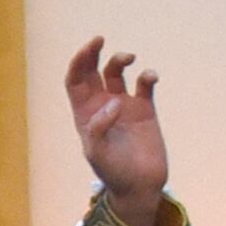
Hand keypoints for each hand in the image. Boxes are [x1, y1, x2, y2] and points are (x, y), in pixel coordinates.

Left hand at [65, 37, 168, 225]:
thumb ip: (99, 128)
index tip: (88, 48)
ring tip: (128, 58)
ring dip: (120, 60)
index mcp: (85, 113)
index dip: (78, 62)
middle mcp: (102, 105)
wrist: (139, 186)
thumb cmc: (113, 172)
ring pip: (117, 73)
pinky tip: (150, 77)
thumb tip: (114, 102)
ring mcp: (124, 105)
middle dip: (93, 54)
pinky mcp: (145, 109)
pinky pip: (144, 85)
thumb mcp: (98, 152)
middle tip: (99, 40)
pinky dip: (147, 76)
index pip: (76, 81)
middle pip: (93, 71)